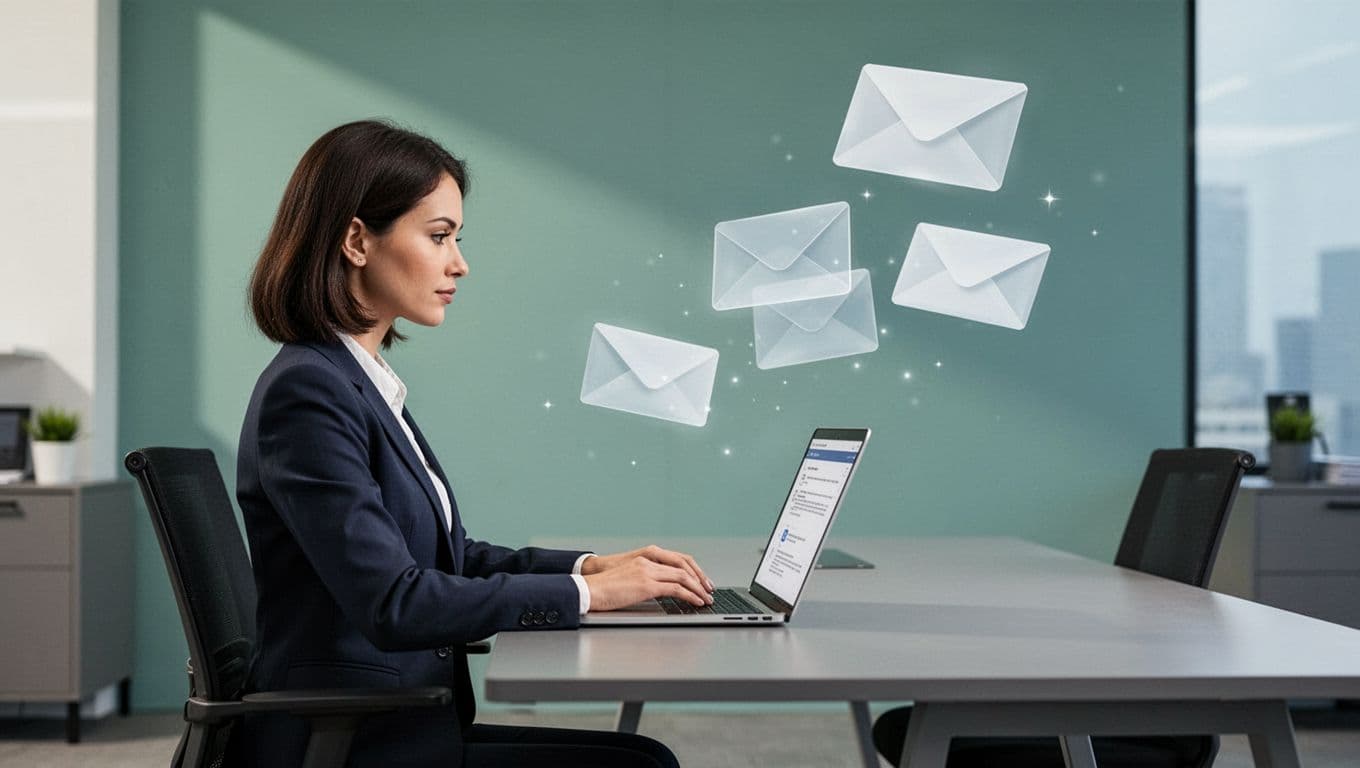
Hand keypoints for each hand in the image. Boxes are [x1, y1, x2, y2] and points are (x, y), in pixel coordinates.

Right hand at [581, 545, 714, 611]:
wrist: (589, 589)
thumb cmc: (605, 587)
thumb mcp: (629, 578)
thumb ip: (646, 579)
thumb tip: (662, 591)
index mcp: (645, 556)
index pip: (678, 558)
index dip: (693, 569)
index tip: (702, 580)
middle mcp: (649, 560)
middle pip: (684, 565)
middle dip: (700, 578)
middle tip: (709, 590)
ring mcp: (648, 571)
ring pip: (683, 576)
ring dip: (698, 588)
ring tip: (706, 598)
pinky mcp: (646, 585)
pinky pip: (675, 588)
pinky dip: (689, 595)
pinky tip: (695, 602)